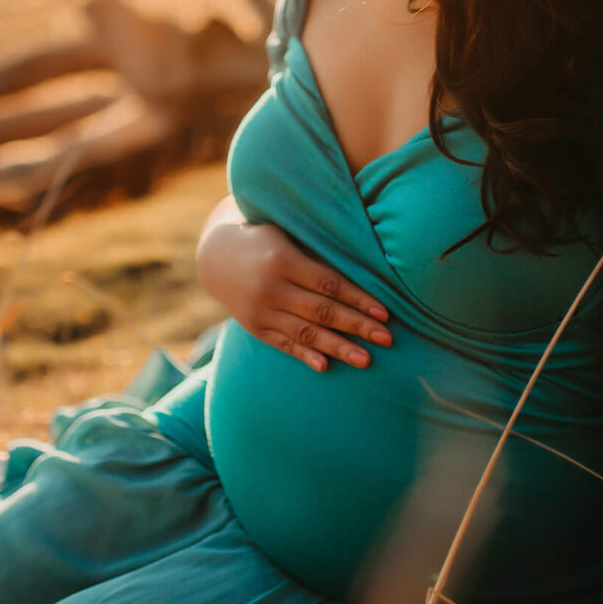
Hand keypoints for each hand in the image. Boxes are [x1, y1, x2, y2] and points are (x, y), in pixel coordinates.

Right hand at [197, 197, 392, 370]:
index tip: (385, 314)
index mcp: (284, 261)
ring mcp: (261, 311)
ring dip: (338, 347)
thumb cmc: (265, 240)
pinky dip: (305, 355)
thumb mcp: (287, 237)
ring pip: (306, 333)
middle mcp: (271, 289)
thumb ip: (317, 254)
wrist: (215, 256)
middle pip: (322, 311)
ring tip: (366, 360)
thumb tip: (363, 271)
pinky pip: (283, 344)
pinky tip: (325, 367)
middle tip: (387, 339)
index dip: (359, 299)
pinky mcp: (255, 328)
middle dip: (357, 326)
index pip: (329, 284)